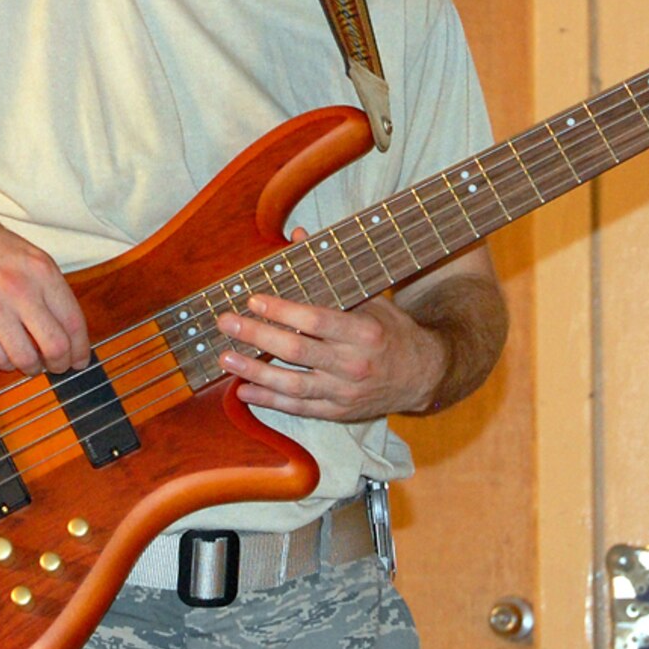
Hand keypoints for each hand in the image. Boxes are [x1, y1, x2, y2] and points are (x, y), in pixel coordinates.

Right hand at [0, 195, 89, 374]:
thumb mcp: (29, 254)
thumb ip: (49, 287)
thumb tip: (68, 327)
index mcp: (42, 271)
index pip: (73, 321)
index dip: (81, 348)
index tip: (80, 358)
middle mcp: (20, 289)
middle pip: (55, 345)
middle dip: (61, 363)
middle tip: (58, 367)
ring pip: (25, 358)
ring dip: (33, 368)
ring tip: (32, 364)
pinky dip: (6, 364)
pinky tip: (8, 357)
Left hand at [215, 291, 443, 422]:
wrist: (422, 375)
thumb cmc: (391, 331)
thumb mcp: (371, 298)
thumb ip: (330, 272)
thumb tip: (297, 237)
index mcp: (364, 332)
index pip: (316, 320)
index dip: (281, 311)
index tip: (253, 300)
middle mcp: (354, 364)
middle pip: (297, 351)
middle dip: (257, 336)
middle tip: (227, 324)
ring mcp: (345, 392)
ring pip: (292, 384)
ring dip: (255, 372)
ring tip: (226, 359)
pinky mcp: (338, 412)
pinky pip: (299, 407)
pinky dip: (269, 400)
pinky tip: (244, 390)